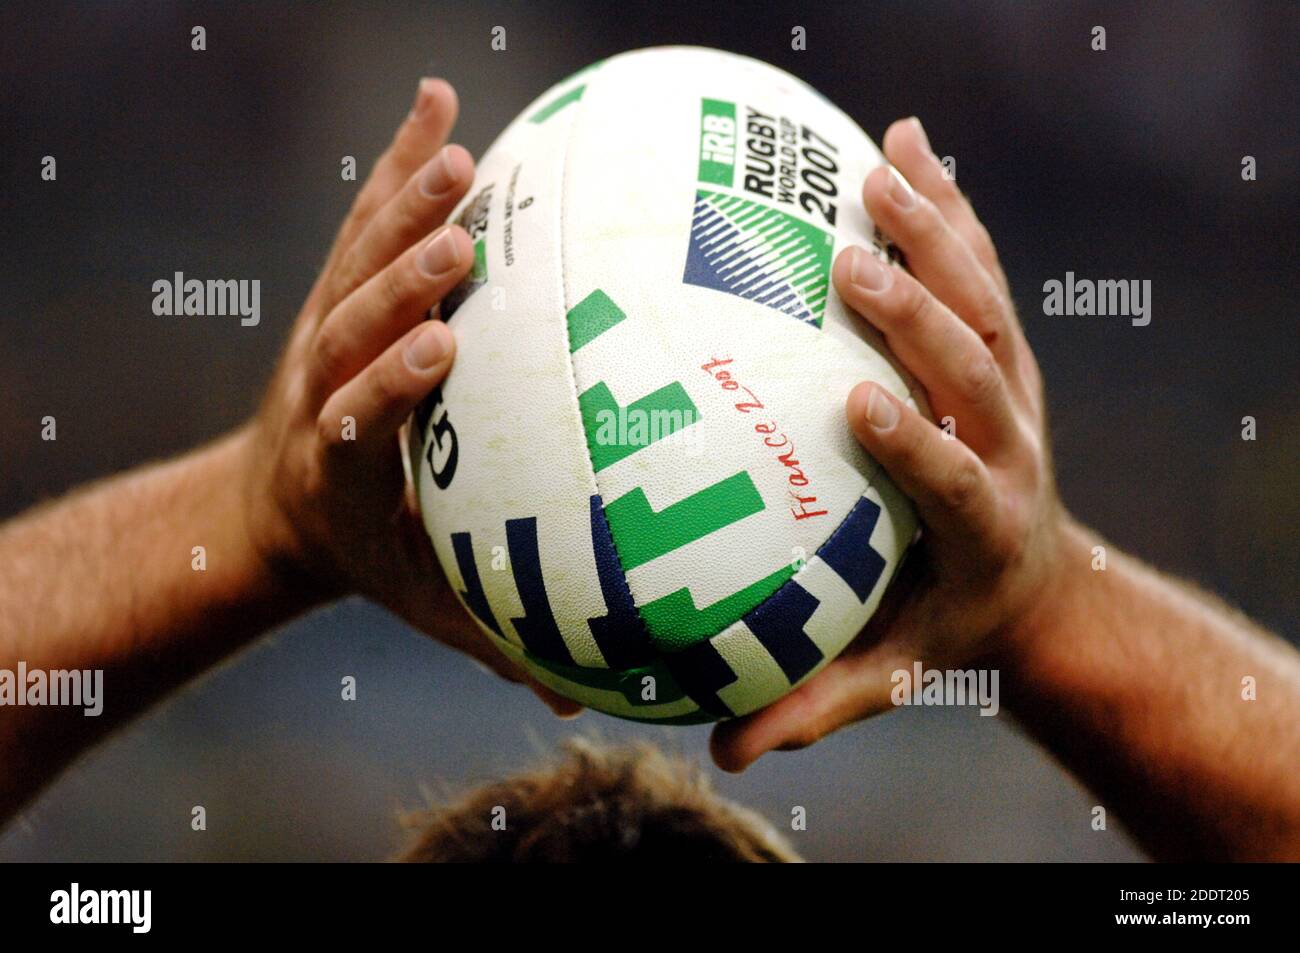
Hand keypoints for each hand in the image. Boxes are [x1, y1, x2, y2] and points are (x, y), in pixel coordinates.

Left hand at [236, 78, 580, 714]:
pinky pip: (366, 219)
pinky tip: (441, 103)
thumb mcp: (422, 603)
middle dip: (398, 281)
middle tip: (458, 243)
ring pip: (354, 259)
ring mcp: (325, 331)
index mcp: (336, 468)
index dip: (389, 383)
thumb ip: (494, 638)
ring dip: (403, 205)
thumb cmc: (367, 554)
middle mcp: (321, 387)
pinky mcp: (340, 294)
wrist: (273, 503)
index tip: (439, 352)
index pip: (357, 417)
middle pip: (350, 325)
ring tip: (458, 147)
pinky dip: (400, 163)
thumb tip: (585, 695)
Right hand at [712, 117, 1072, 769]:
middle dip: (920, 313)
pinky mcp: (1005, 351)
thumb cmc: (948, 622)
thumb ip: (820, 704)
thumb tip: (725, 747)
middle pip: (976, 366)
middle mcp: (1010, 441)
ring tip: (877, 164)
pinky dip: (947, 205)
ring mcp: (1014, 388)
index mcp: (984, 521)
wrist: (1040, 581)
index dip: (917, 441)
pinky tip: (898, 143)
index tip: (861, 404)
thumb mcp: (897, 671)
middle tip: (850, 261)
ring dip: (938, 231)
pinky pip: (980, 267)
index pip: (953, 476)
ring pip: (987, 297)